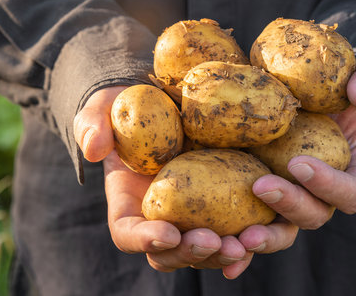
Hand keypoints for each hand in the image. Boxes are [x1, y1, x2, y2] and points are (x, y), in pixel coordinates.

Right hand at [74, 86, 257, 278]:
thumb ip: (92, 126)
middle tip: (212, 241)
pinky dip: (250, 238)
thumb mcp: (101, 110)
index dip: (146, 239)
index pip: (128, 235)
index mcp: (128, 205)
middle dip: (191, 253)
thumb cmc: (125, 110)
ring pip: (205, 250)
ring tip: (243, 244)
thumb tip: (94, 149)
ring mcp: (192, 217)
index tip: (168, 233)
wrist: (161, 102)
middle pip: (171, 253)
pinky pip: (235, 229)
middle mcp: (160, 220)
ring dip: (223, 252)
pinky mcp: (222, 205)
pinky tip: (263, 234)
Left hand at [242, 60, 355, 247]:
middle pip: (313, 216)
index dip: (329, 185)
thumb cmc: (338, 85)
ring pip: (282, 231)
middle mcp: (322, 195)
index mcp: (354, 174)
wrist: (304, 91)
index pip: (352, 192)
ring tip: (241, 236)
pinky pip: (252, 227)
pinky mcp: (261, 197)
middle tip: (262, 186)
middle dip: (289, 206)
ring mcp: (290, 199)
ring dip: (264, 238)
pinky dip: (238, 246)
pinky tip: (219, 254)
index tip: (299, 163)